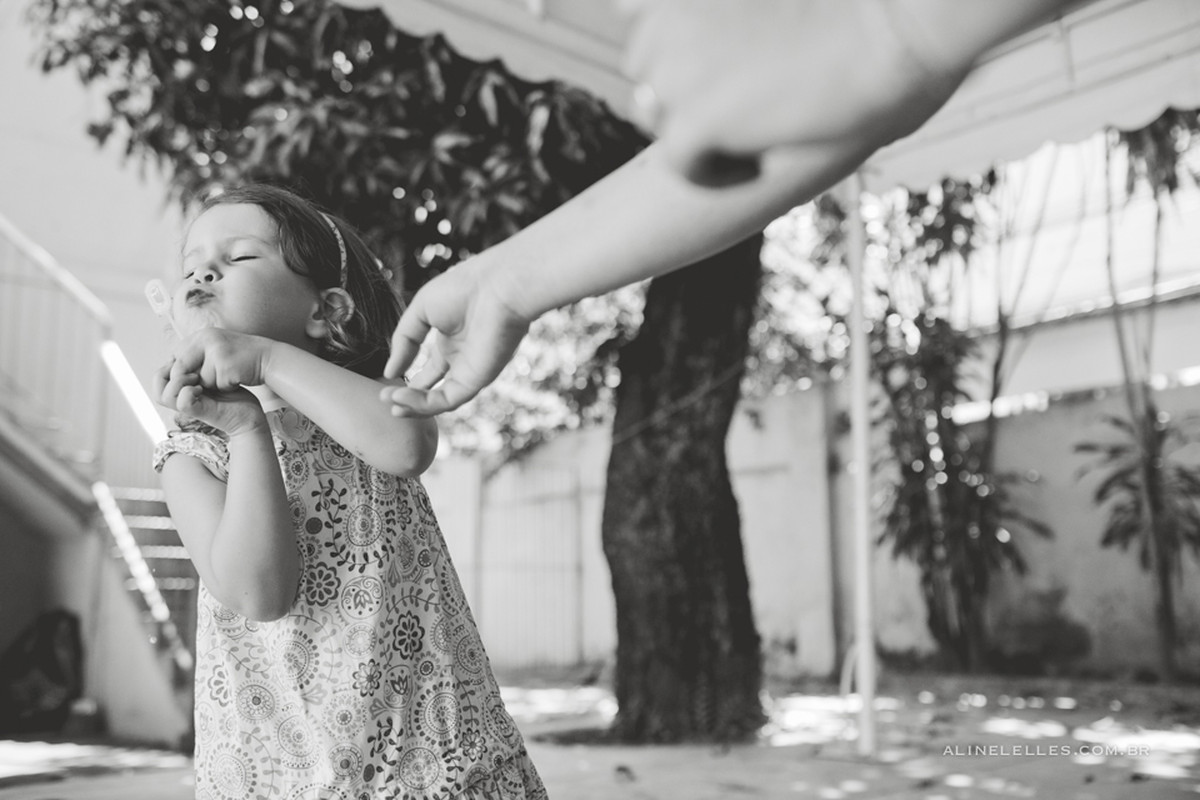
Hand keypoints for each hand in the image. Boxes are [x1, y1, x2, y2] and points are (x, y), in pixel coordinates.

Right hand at [154, 361, 266, 436]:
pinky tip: (202, 388)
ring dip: (179, 380)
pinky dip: (188, 392)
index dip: (172, 361)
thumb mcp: (215, 375)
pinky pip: (181, 401)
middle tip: (192, 368)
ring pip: (162, 394)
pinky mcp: (200, 412)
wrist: (250, 416)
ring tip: (198, 378)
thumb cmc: (234, 395)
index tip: (194, 358)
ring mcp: (189, 406)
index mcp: (183, 387)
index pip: (160, 372)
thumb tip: (191, 346)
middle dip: (170, 370)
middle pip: (156, 383)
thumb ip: (201, 364)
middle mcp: (182, 397)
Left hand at [170, 328, 273, 391]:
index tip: (194, 377)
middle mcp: (205, 339)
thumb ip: (196, 355)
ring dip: (211, 384)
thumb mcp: (216, 349)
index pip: (176, 356)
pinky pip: (214, 384)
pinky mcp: (224, 364)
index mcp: (201, 334)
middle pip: (181, 368)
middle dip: (192, 380)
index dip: (182, 371)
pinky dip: (223, 387)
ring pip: (199, 379)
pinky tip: (235, 380)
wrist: (268, 359)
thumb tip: (173, 369)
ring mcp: (215, 351)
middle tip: (207, 383)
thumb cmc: (242, 358)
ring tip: (226, 377)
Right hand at [381, 258, 531, 415]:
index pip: (428, 370)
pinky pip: (446, 400)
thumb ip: (404, 341)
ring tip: (389, 403)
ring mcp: (469, 372)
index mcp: (451, 341)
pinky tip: (400, 398)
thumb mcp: (420, 311)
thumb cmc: (464, 289)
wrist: (497, 287)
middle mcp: (461, 360)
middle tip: (384, 398)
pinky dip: (422, 404)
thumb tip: (390, 371)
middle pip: (432, 390)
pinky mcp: (476, 380)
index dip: (406, 379)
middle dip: (407, 398)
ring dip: (412, 405)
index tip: (386, 381)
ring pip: (438, 401)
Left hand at [621, 0, 969, 185]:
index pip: (633, 11)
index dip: (675, 40)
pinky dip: (717, 172)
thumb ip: (722, 16)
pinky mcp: (689, 120)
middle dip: (688, 85)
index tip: (732, 59)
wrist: (900, 23)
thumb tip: (659, 36)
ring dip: (703, 126)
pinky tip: (761, 162)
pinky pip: (679, 163)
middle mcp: (661, 11)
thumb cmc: (861, 0)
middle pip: (644, 66)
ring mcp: (671, 67)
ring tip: (766, 123)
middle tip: (758, 94)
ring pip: (657, 114)